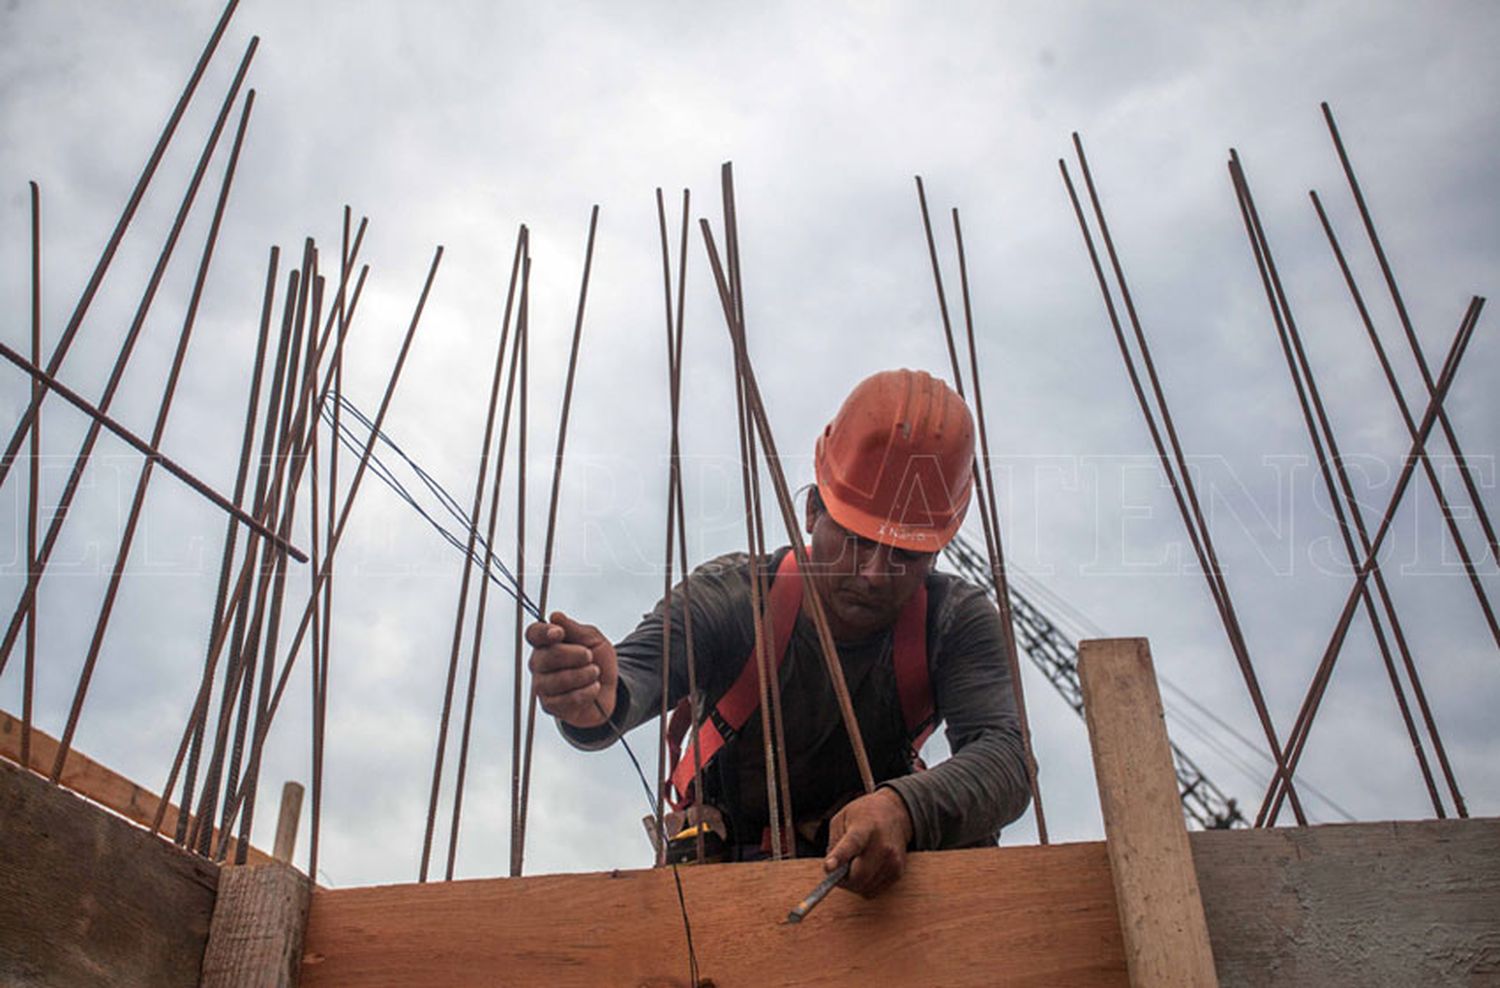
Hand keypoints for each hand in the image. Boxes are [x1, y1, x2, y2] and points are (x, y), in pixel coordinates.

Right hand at [525, 611, 617, 728]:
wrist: (609, 690)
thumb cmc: (598, 661)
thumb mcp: (594, 639)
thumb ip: (575, 628)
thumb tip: (555, 616)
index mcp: (546, 643)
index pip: (533, 634)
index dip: (543, 633)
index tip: (560, 633)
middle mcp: (539, 664)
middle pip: (547, 656)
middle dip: (575, 656)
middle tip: (589, 656)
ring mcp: (542, 686)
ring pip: (558, 680)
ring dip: (584, 675)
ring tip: (595, 672)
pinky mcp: (550, 706)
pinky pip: (566, 700)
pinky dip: (586, 693)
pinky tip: (594, 688)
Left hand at [823, 787, 913, 896]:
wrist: (894, 813)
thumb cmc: (862, 816)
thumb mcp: (841, 819)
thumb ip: (834, 843)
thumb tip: (832, 870)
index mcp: (865, 827)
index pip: (852, 844)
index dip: (839, 857)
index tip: (828, 868)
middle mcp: (882, 845)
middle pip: (858, 875)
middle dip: (842, 880)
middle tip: (836, 871)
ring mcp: (893, 860)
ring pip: (864, 888)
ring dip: (853, 883)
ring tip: (852, 865)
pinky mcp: (898, 872)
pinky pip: (873, 890)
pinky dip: (864, 885)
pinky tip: (864, 869)